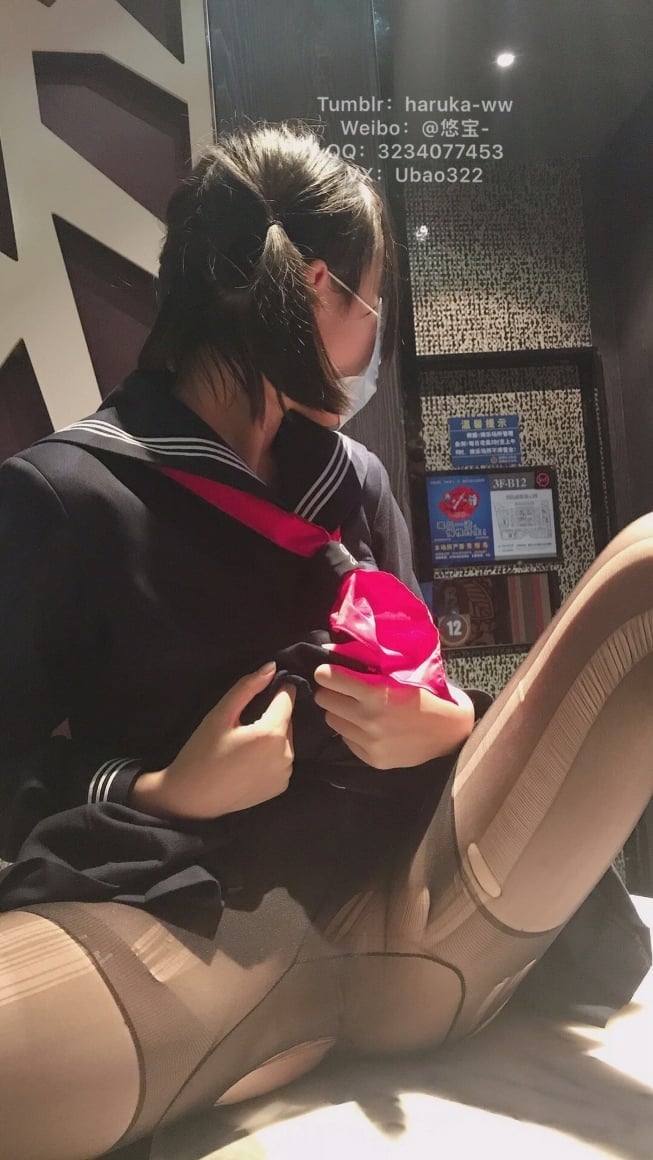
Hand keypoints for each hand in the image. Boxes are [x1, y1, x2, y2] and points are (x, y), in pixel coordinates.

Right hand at [129, 663, 294, 818]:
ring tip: (244, 742)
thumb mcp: (220, 714)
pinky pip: (282, 760)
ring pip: (285, 740)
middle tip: (243, 723)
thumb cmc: (201, 752)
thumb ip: (248, 687)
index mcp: (271, 734)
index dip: (276, 690)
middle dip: (271, 715)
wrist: (192, 798)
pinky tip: (248, 760)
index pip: (287, 698)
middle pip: (287, 720)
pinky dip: (271, 755)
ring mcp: (285, 774)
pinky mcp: (281, 787)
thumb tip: (271, 666)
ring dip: (272, 735)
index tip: (261, 692)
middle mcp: (286, 755)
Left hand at [313, 663, 474, 768]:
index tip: (329, 670)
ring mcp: (370, 742)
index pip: (329, 678)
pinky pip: (346, 739)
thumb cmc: (431, 696)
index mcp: (376, 693)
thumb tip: (340, 654)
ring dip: (339, 711)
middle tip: (341, 688)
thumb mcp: (405, 673)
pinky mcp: (372, 759)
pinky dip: (352, 731)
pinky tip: (367, 726)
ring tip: (353, 707)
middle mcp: (369, 719)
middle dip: (330, 691)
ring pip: (331, 720)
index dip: (327, 672)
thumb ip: (374, 666)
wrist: (453, 733)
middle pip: (324, 700)